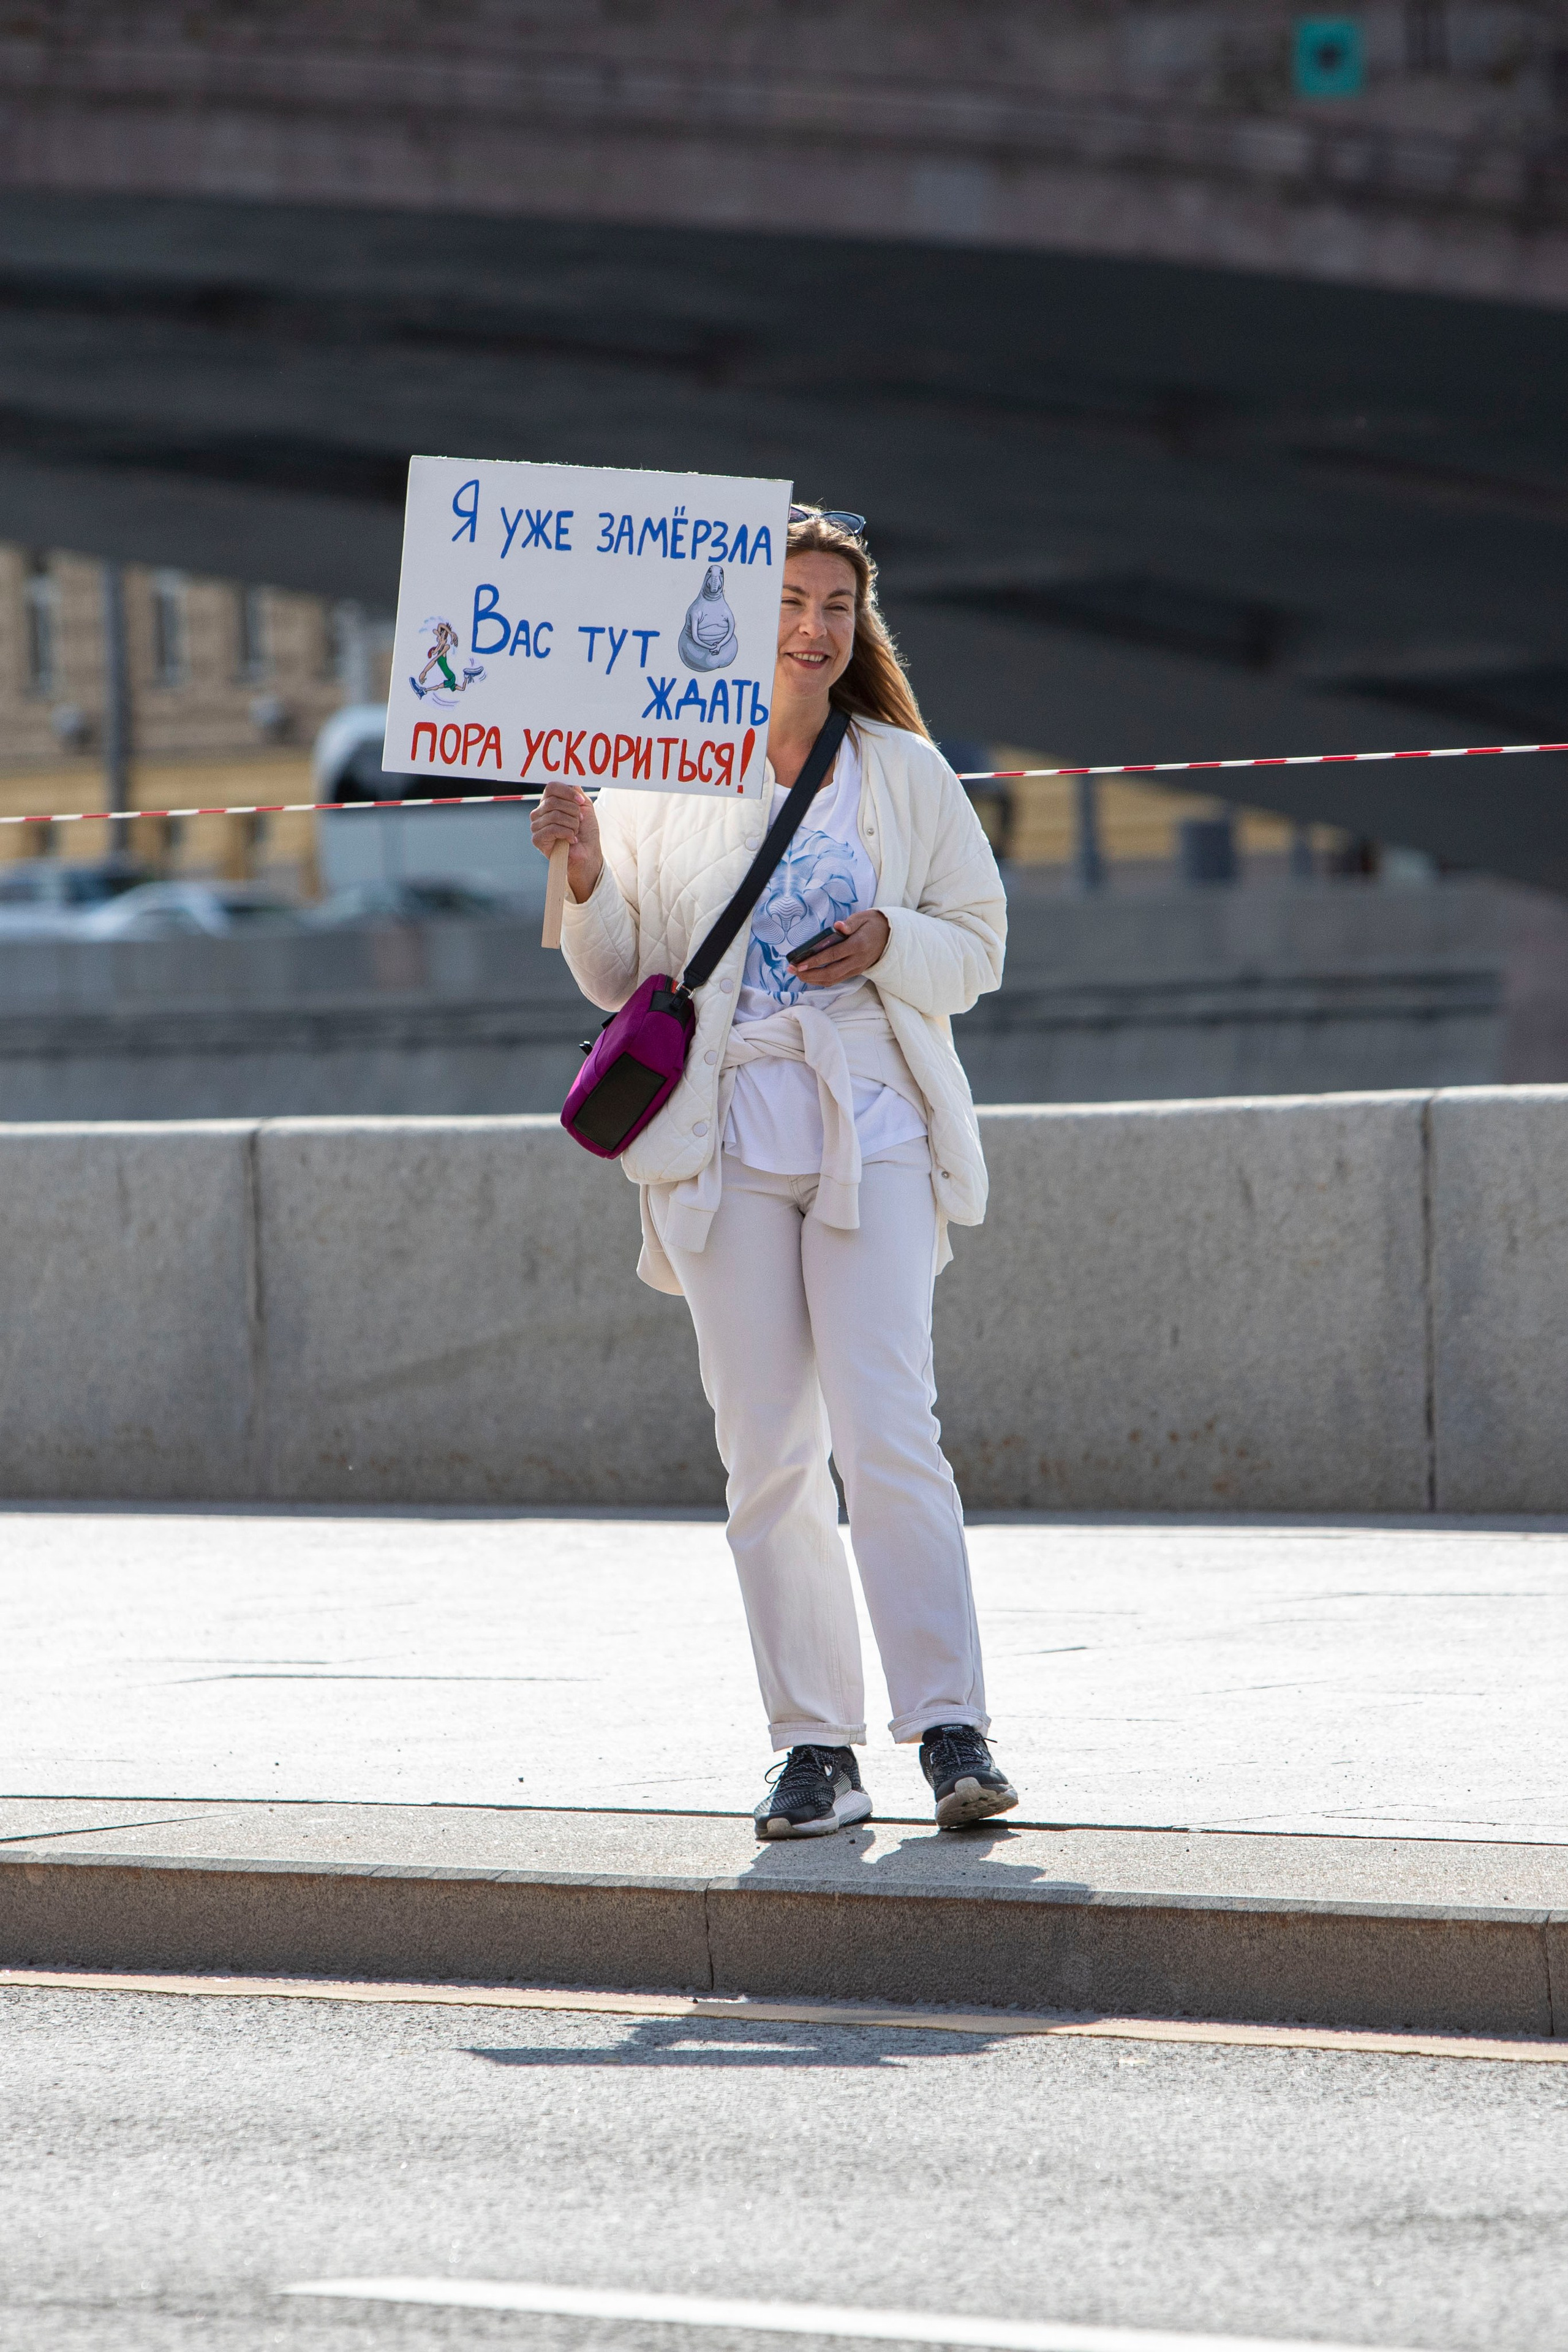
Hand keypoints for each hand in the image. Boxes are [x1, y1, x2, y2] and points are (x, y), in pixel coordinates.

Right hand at [531, 782, 602, 901]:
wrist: (588, 853)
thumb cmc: (586, 831)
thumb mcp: (584, 807)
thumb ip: (575, 792)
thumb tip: (569, 781)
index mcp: (549, 802)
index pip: (551, 787)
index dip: (567, 792)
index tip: (581, 802)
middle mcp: (540, 812)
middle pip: (553, 802)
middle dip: (572, 812)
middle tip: (580, 822)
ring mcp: (536, 825)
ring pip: (554, 815)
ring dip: (572, 824)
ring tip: (576, 832)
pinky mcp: (537, 839)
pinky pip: (552, 829)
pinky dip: (567, 834)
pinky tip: (571, 840)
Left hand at [792, 909, 890, 986]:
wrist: (889, 936)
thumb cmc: (872, 925)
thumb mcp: (863, 918)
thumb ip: (850, 923)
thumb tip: (837, 926)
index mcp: (858, 945)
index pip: (833, 955)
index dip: (816, 961)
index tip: (800, 963)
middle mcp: (857, 960)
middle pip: (831, 973)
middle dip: (810, 974)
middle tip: (793, 971)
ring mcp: (856, 968)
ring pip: (833, 979)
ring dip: (813, 979)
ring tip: (798, 974)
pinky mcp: (855, 972)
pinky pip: (837, 979)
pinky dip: (822, 980)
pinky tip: (810, 976)